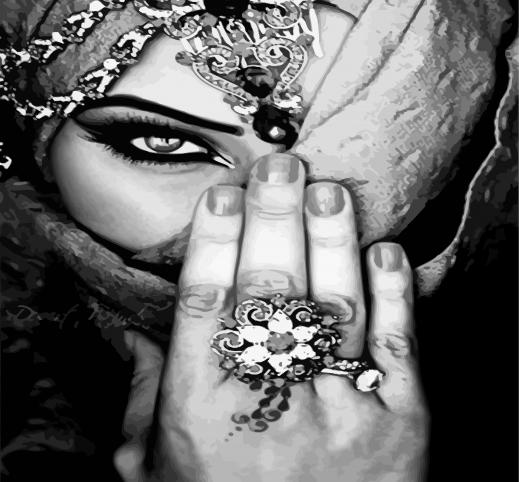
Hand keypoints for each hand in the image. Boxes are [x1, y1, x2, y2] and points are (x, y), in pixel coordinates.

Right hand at [114, 154, 428, 481]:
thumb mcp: (158, 469)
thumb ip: (146, 398)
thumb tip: (137, 330)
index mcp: (203, 410)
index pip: (206, 305)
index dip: (214, 241)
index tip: (223, 193)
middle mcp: (271, 402)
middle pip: (270, 289)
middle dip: (275, 218)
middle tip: (280, 165)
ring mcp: (340, 410)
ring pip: (337, 307)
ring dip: (334, 241)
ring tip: (330, 190)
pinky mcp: (400, 424)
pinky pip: (399, 348)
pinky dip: (396, 295)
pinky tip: (386, 252)